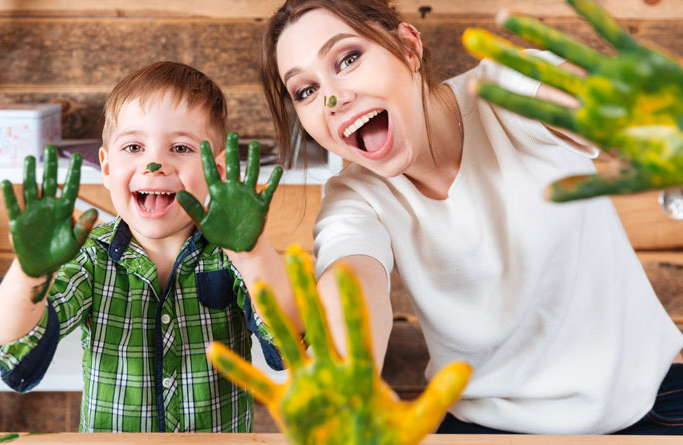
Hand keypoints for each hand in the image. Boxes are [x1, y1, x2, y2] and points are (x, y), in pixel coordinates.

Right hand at [2, 145, 96, 300]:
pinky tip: (6, 182)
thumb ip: (83, 227)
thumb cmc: (61, 253)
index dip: (72, 172)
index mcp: (64, 210)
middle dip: (49, 165)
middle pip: (48, 181)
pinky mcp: (18, 222)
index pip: (69, 187)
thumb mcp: (75, 241)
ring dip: (30, 174)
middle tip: (50, 148)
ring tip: (30, 158)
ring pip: (30, 189)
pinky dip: (9, 195)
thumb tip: (93, 211)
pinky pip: (13, 206)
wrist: (41, 266)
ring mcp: (32, 212)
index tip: (76, 156)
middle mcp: (48, 207)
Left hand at [177, 132, 281, 251]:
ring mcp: (248, 195)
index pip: (212, 171)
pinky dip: (274, 180)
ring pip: (251, 173)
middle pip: (233, 166)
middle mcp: (233, 190)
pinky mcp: (261, 204)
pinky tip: (279, 169)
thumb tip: (179, 194)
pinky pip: (269, 189)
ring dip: (253, 159)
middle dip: (232, 151)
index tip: (203, 143)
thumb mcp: (203, 222)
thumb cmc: (219, 234)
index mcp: (218, 193)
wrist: (239, 246)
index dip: (207, 158)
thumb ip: (193, 208)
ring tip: (254, 144)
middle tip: (232, 134)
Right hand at [207, 246, 470, 444]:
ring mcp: (304, 386)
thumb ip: (437, 397)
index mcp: (357, 371)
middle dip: (305, 291)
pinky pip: (256, 384)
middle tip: (297, 256)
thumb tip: (468, 372)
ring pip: (284, 343)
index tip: (346, 270)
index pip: (352, 328)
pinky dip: (236, 369)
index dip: (349, 300)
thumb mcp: (414, 421)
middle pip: (314, 324)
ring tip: (258, 286)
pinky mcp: (285, 406)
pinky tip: (214, 351)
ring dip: (271, 316)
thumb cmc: (384, 440)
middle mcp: (327, 370)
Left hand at [462, 0, 682, 200]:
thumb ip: (586, 188)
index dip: (505, 97)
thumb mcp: (627, 181)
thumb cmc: (670, 163)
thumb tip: (543, 196)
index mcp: (585, 124)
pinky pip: (608, 31)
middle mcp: (591, 96)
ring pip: (565, 48)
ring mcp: (612, 75)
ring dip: (534, 31)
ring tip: (502, 15)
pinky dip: (589, 13)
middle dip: (504, 56)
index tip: (474, 87)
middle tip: (470, 40)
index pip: (535, 107)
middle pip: (537, 72)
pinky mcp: (639, 57)